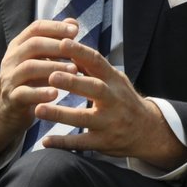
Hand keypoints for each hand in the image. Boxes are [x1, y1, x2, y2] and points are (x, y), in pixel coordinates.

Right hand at [0, 18, 82, 148]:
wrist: (6, 110)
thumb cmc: (30, 81)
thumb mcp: (40, 60)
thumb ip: (56, 43)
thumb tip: (73, 23)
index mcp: (19, 45)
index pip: (36, 28)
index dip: (55, 27)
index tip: (75, 31)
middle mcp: (11, 58)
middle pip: (33, 45)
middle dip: (57, 46)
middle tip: (78, 51)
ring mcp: (9, 78)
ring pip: (29, 67)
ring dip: (53, 67)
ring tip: (74, 71)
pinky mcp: (11, 98)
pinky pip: (24, 93)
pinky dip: (40, 93)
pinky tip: (56, 94)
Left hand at [36, 37, 183, 165]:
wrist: (148, 131)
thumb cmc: (122, 99)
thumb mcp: (113, 79)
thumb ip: (90, 66)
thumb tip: (65, 43)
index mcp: (114, 80)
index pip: (97, 62)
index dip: (81, 51)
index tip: (62, 42)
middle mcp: (114, 100)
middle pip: (95, 89)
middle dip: (73, 83)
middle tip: (50, 76)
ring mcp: (110, 123)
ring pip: (85, 118)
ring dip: (60, 114)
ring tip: (38, 109)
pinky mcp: (104, 143)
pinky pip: (82, 144)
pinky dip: (63, 142)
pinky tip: (45, 141)